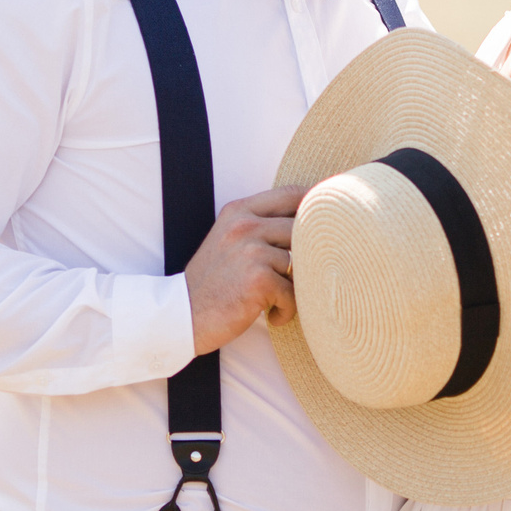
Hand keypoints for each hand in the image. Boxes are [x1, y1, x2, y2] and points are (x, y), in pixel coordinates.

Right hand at [184, 186, 305, 354]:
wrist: (181, 316)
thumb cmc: (212, 282)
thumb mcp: (229, 240)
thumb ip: (261, 225)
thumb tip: (312, 222)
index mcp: (239, 210)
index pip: (292, 194)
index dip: (316, 207)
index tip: (329, 224)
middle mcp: (245, 225)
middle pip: (304, 229)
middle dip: (308, 256)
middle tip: (296, 279)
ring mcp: (252, 251)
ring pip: (301, 264)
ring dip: (294, 288)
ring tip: (275, 301)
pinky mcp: (258, 279)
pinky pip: (293, 293)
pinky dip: (286, 310)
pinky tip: (271, 315)